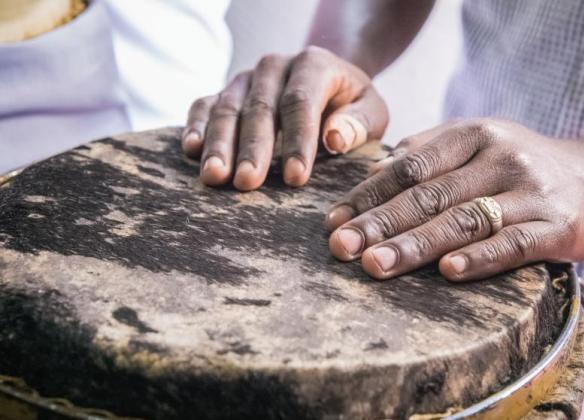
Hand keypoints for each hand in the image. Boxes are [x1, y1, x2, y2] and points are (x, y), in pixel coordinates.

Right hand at [181, 46, 388, 190]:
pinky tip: (190, 151)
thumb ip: (359, 124)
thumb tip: (334, 138)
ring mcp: (246, 78)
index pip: (301, 102)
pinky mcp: (225, 92)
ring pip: (227, 108)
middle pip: (259, 107)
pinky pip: (204, 105)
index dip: (297, 141)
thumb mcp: (371, 111)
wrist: (330, 82)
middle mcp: (275, 66)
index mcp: (314, 64)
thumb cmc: (353, 106)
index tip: (295, 178)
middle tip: (246, 183)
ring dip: (219, 144)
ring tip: (214, 177)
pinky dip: (196, 127)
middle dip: (253, 148)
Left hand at [326, 119, 583, 280]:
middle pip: (430, 194)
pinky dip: (480, 258)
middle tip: (341, 248)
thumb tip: (372, 175)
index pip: (410, 167)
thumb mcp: (478, 143)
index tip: (334, 222)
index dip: (369, 195)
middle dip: (380, 223)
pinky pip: (513, 244)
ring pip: (465, 220)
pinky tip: (448, 272)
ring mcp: (530, 191)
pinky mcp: (558, 226)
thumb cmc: (522, 166)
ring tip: (377, 265)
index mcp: (473, 135)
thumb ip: (429, 153)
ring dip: (417, 245)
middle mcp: (500, 157)